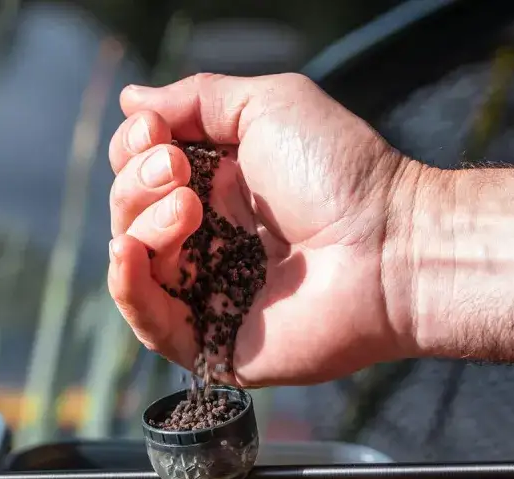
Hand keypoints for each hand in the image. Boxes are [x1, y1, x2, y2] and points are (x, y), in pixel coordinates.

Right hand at [106, 73, 418, 385]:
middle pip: (129, 214)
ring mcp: (208, 293)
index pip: (141, 173)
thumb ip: (196, 100)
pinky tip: (129, 252)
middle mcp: (208, 241)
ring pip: (132, 263)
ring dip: (142, 224)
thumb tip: (131, 101)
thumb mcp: (266, 107)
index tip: (158, 135)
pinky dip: (127, 285)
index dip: (135, 151)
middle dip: (137, 184)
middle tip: (177, 170)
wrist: (386, 246)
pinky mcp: (212, 343)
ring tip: (188, 206)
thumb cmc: (340, 174)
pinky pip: (149, 322)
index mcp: (219, 190)